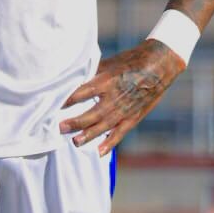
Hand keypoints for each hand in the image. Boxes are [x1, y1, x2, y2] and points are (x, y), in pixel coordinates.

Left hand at [59, 39, 182, 156]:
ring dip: (88, 135)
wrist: (159, 65)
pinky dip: (110, 143)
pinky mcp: (133, 117)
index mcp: (106, 81)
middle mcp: (114, 98)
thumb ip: (92, 72)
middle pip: (90, 114)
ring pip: (103, 126)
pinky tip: (99, 151)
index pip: (81, 93)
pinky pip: (120, 133)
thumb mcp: (109, 63)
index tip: (54, 106)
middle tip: (59, 127)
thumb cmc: (131, 61)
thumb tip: (72, 77)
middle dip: (74, 122)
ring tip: (75, 142)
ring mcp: (124, 110)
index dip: (67, 101)